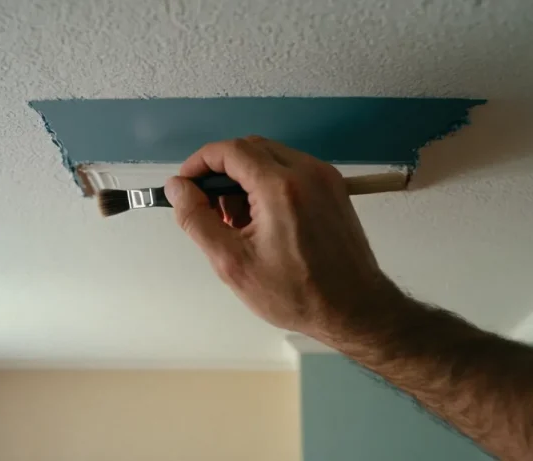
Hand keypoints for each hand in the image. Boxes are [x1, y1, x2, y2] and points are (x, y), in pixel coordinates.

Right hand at [165, 136, 394, 337]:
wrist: (355, 309)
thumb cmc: (296, 293)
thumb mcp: (232, 263)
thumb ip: (197, 219)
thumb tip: (177, 188)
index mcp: (280, 186)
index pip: (229, 150)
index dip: (199, 163)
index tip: (185, 186)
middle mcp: (307, 171)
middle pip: (250, 149)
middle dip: (222, 173)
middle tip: (211, 211)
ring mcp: (325, 177)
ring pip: (271, 158)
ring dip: (246, 180)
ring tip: (239, 224)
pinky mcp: (334, 188)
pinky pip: (292, 171)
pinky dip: (269, 185)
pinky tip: (264, 222)